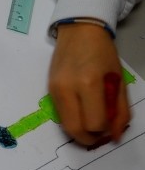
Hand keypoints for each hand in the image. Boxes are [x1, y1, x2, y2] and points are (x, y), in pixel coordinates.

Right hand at [48, 23, 128, 144]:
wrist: (79, 31)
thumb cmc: (103, 53)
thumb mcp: (119, 81)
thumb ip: (120, 111)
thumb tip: (116, 136)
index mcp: (89, 84)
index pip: (95, 123)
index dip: (106, 130)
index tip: (111, 127)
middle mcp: (67, 88)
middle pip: (75, 129)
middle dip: (90, 138)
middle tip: (100, 135)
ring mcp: (55, 89)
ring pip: (65, 125)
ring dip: (80, 131)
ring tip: (92, 122)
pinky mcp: (49, 89)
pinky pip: (60, 114)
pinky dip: (72, 119)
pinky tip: (82, 111)